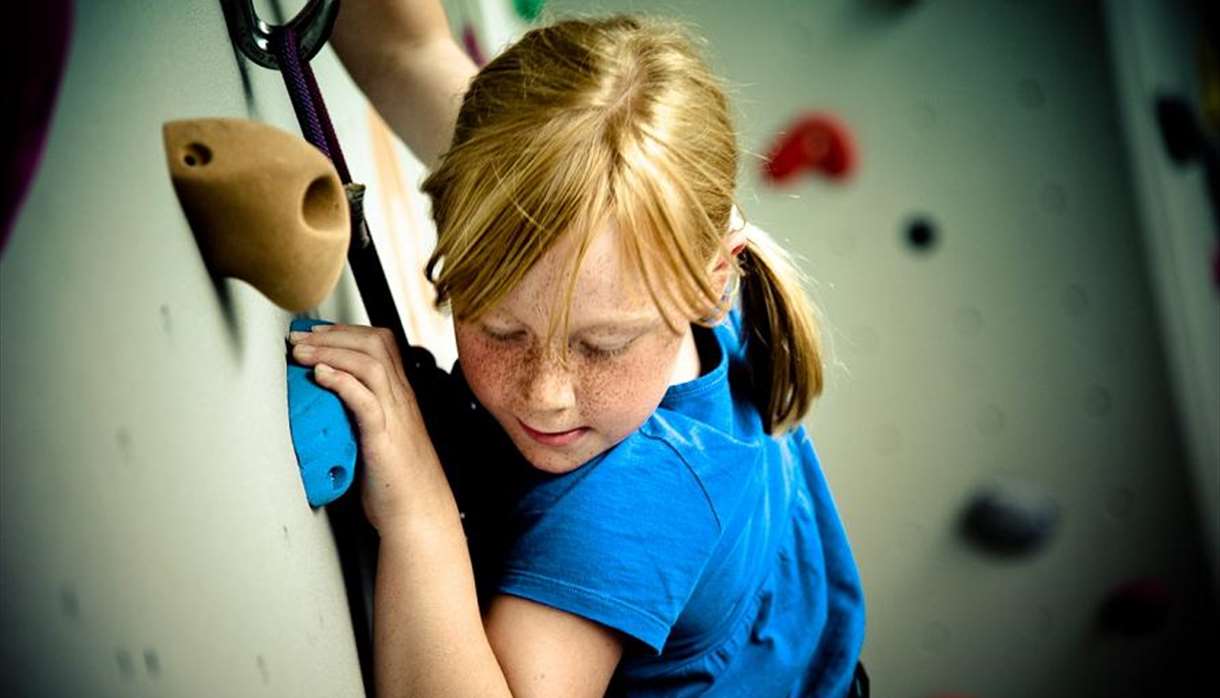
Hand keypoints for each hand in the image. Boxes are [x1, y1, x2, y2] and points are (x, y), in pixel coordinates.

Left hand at [288, 324, 447, 530]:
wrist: (420, 514)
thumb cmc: (398, 483)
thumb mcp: (379, 439)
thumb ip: (359, 418)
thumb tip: (324, 408)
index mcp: (400, 397)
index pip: (380, 343)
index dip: (346, 330)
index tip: (315, 332)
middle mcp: (400, 400)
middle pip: (374, 344)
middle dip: (332, 334)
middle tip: (299, 338)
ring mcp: (395, 417)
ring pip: (370, 364)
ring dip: (330, 352)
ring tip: (301, 353)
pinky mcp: (384, 439)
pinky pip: (366, 400)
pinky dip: (342, 382)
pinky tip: (321, 376)